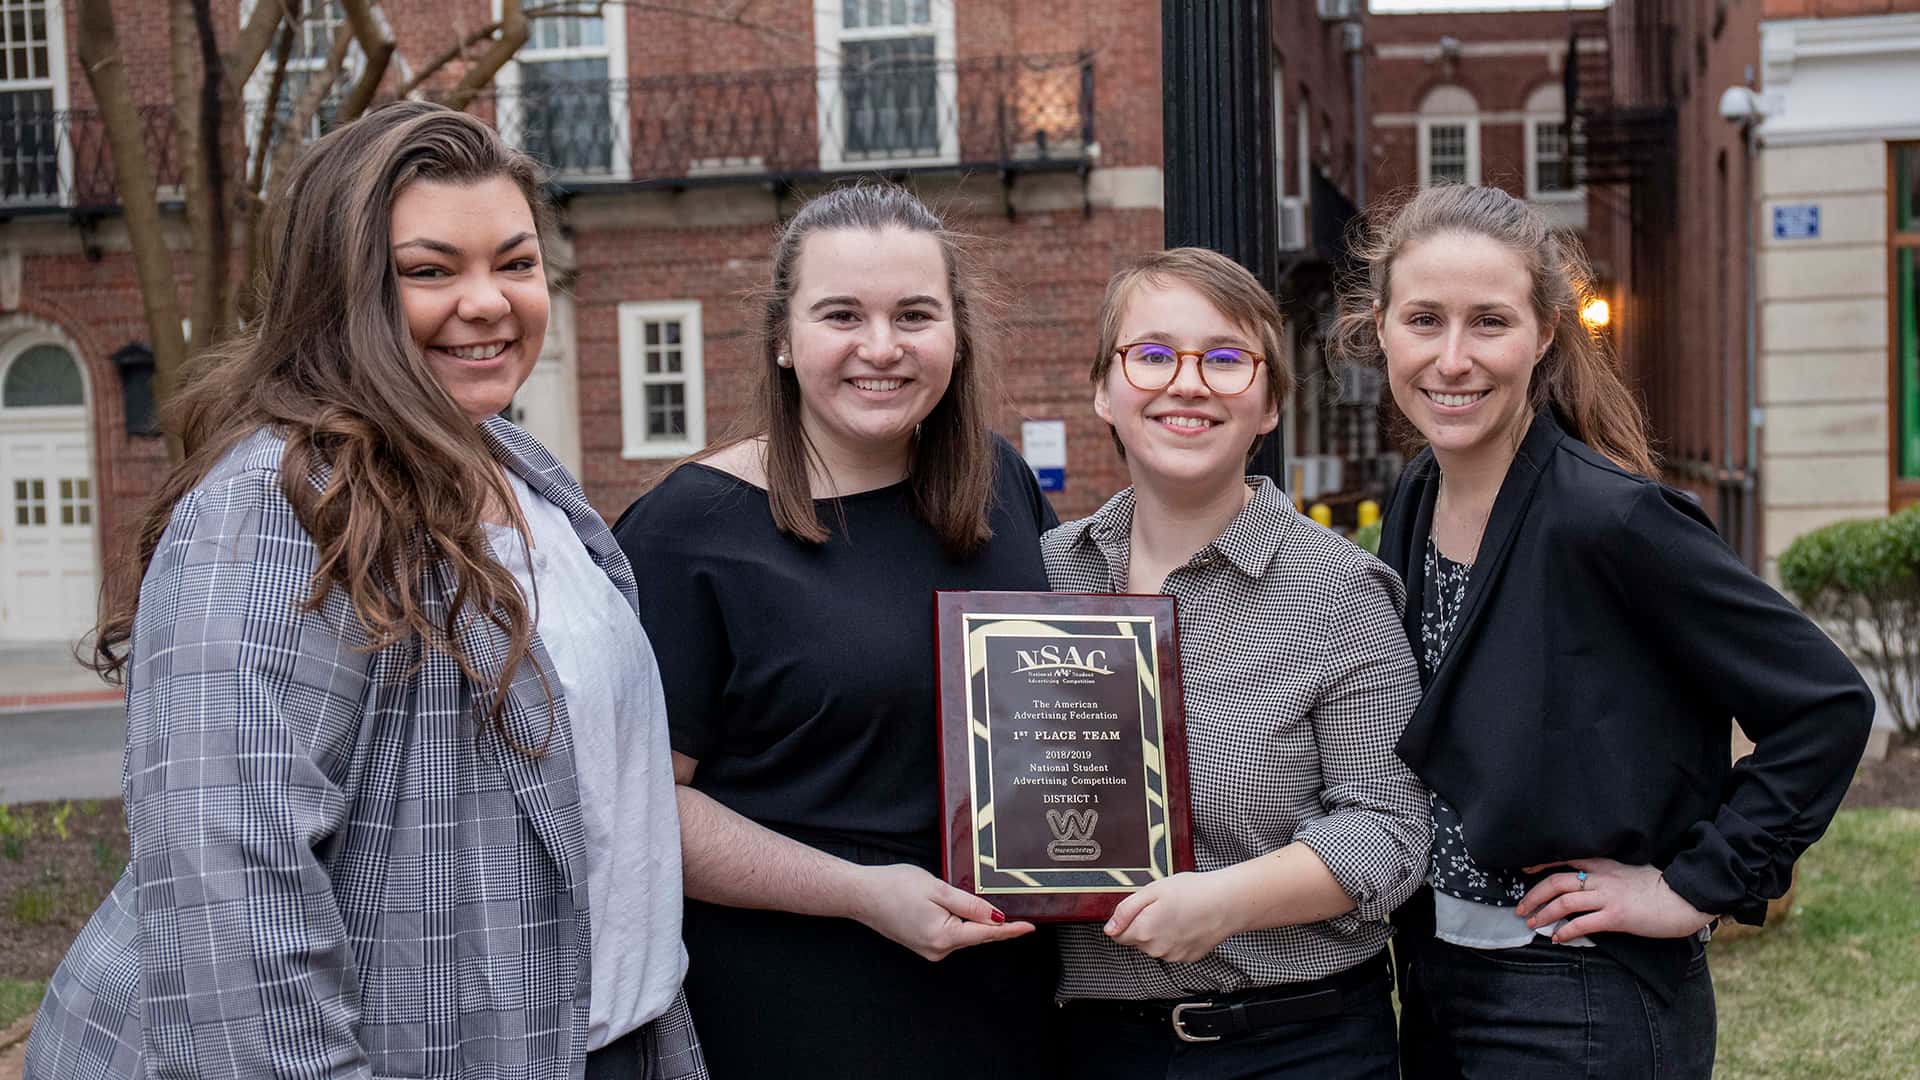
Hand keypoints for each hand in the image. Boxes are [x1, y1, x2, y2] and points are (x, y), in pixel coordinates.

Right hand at [851, 863, 1034, 961]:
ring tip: (949, 895)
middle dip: (989, 920)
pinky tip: (947, 905)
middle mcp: (937, 949)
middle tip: (993, 901)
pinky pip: (949, 932)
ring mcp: (929, 949)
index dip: (1011, 930)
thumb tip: (997, 917)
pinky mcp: (922, 944)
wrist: (861, 894)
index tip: (1030, 927)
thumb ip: (970, 905)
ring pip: (962, 933)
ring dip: (969, 918)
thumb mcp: (938, 889)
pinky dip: (956, 921)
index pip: (986, 934)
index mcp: (943, 936)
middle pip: (975, 934)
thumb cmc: (894, 887)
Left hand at [1104, 870, 1241, 963]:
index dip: (1127, 919)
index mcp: (1143, 931)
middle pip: (1137, 940)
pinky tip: (1186, 923)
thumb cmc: (1193, 892)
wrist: (1226, 903)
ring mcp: (1172, 956)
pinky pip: (1171, 949)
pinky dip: (1175, 938)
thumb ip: (1125, 911)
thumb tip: (1110, 929)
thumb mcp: (1152, 891)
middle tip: (1162, 906)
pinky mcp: (1186, 958)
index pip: (1118, 934)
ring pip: (1154, 945)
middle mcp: (1156, 949)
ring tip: (1177, 912)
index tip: (1140, 908)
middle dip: (1144, 924)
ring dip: (1159, 932)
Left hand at [1517, 858, 1714, 943]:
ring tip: (1533, 924)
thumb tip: (1588, 883)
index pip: (1566, 859)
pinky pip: (1583, 923)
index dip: (1541, 865)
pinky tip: (1558, 938)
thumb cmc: (1660, 887)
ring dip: (1543, 914)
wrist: (1685, 898)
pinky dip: (1566, 931)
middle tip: (1520, 908)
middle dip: (1533, 896)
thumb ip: (1608, 874)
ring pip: (1564, 903)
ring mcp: (1609, 897)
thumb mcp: (1630, 871)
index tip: (1525, 871)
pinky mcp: (1617, 916)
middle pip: (1556, 882)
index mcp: (1605, 864)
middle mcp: (1602, 878)